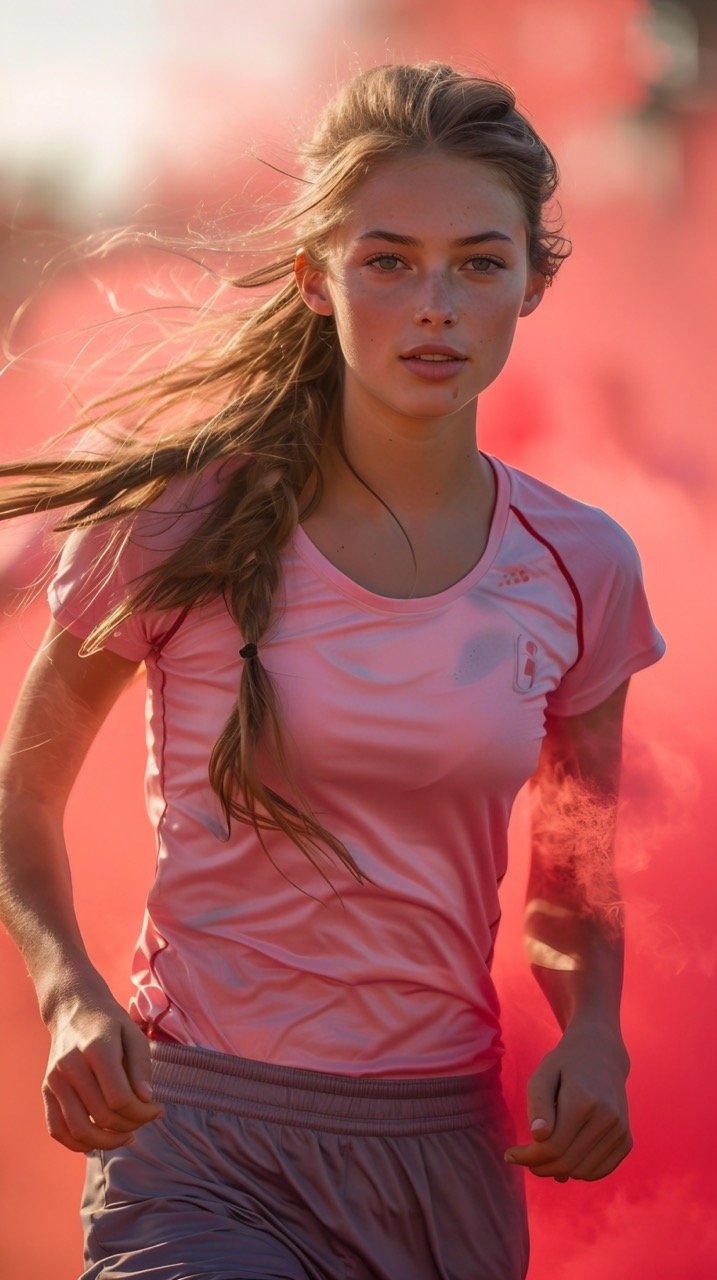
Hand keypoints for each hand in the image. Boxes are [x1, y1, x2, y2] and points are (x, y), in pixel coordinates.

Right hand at [43, 991, 162, 1151]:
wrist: (74, 1009)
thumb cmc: (110, 1023)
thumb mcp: (134, 1034)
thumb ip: (141, 1067)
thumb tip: (146, 1099)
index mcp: (96, 1049)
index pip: (120, 1098)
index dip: (143, 1113)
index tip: (157, 1109)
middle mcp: (71, 1066)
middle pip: (102, 1116)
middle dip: (131, 1125)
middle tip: (145, 1119)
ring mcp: (55, 1080)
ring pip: (79, 1130)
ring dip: (108, 1142)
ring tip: (127, 1135)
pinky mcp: (46, 1090)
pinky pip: (57, 1130)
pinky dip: (78, 1144)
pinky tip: (99, 1141)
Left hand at [504, 1022, 631, 1181]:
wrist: (602, 1055)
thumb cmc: (564, 1066)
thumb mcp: (543, 1075)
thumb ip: (538, 1104)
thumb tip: (538, 1137)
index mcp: (583, 1100)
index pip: (552, 1147)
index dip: (528, 1157)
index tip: (510, 1155)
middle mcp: (607, 1118)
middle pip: (567, 1163)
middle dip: (539, 1167)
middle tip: (524, 1160)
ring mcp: (620, 1131)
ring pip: (583, 1172)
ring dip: (558, 1171)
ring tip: (543, 1156)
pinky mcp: (626, 1140)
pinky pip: (599, 1171)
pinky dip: (579, 1171)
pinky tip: (565, 1156)